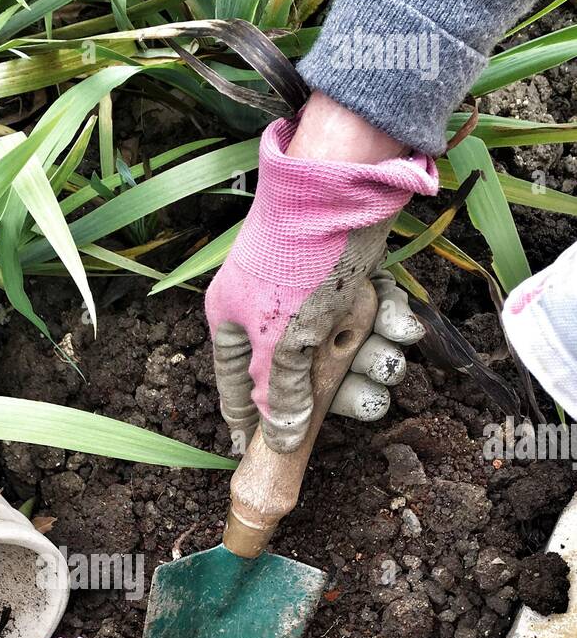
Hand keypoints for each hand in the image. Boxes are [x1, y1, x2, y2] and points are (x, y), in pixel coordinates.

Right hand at [205, 103, 437, 453]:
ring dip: (375, 359)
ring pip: (344, 351)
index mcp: (235, 326)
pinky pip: (368, 319)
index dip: (253, 425)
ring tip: (393, 353)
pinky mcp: (350, 278)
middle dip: (343, 391)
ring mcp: (312, 297)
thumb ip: (279, 396)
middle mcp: (271, 315)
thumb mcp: (280, 342)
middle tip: (368, 400)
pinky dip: (388, 324)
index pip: (237, 390)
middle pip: (304, 378)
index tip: (268, 454)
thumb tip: (280, 441)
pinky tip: (403, 324)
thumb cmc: (296, 264)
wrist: (341, 182)